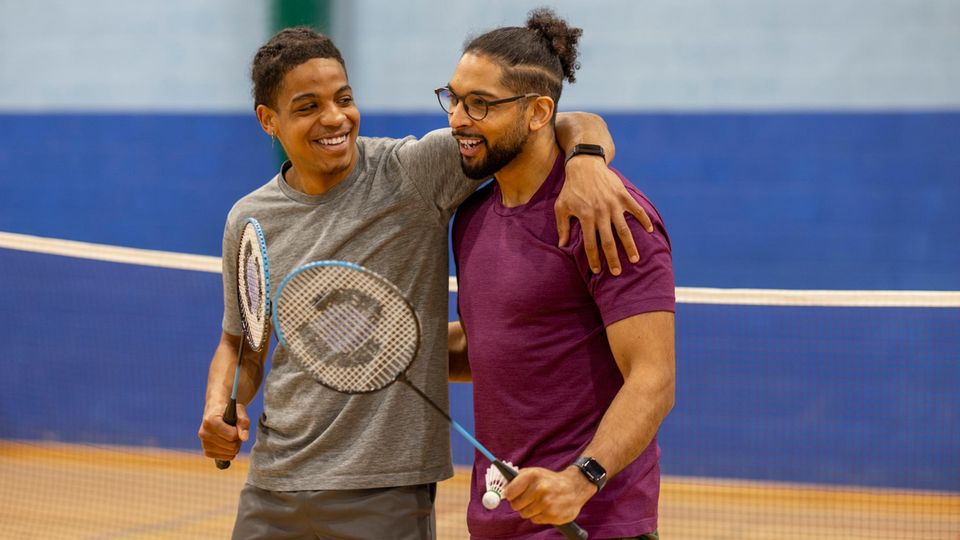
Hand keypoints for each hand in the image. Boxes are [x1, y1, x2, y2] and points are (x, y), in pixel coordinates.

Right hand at [198, 402, 249, 460]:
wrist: (216, 412)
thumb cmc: (229, 411)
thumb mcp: (239, 411)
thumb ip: (244, 423)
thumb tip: (245, 438)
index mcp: (210, 421)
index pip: (232, 436)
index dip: (239, 432)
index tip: (237, 425)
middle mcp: (204, 433)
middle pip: (232, 446)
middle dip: (238, 439)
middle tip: (235, 430)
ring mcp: (204, 444)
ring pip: (229, 453)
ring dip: (234, 445)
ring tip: (230, 435)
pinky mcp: (207, 452)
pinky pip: (225, 458)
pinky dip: (230, 452)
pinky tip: (226, 442)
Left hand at [502, 466, 595, 525]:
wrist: (575, 487)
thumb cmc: (550, 480)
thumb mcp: (534, 472)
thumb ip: (516, 479)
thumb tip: (501, 489)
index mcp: (533, 476)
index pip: (509, 492)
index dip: (508, 494)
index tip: (510, 495)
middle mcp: (540, 489)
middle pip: (515, 505)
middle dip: (518, 503)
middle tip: (526, 499)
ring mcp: (547, 503)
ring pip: (524, 514)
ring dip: (529, 510)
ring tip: (539, 502)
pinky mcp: (553, 515)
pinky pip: (535, 520)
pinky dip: (538, 516)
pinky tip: (546, 508)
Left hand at [556, 156, 652, 274]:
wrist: (585, 165)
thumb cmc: (571, 188)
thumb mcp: (561, 207)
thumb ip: (562, 227)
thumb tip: (562, 246)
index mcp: (585, 217)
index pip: (591, 244)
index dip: (594, 259)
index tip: (598, 270)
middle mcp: (601, 213)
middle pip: (609, 241)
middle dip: (613, 259)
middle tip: (618, 272)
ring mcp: (614, 204)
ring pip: (624, 230)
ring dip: (630, 246)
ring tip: (635, 259)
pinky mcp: (623, 195)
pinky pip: (636, 210)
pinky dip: (644, 220)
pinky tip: (650, 231)